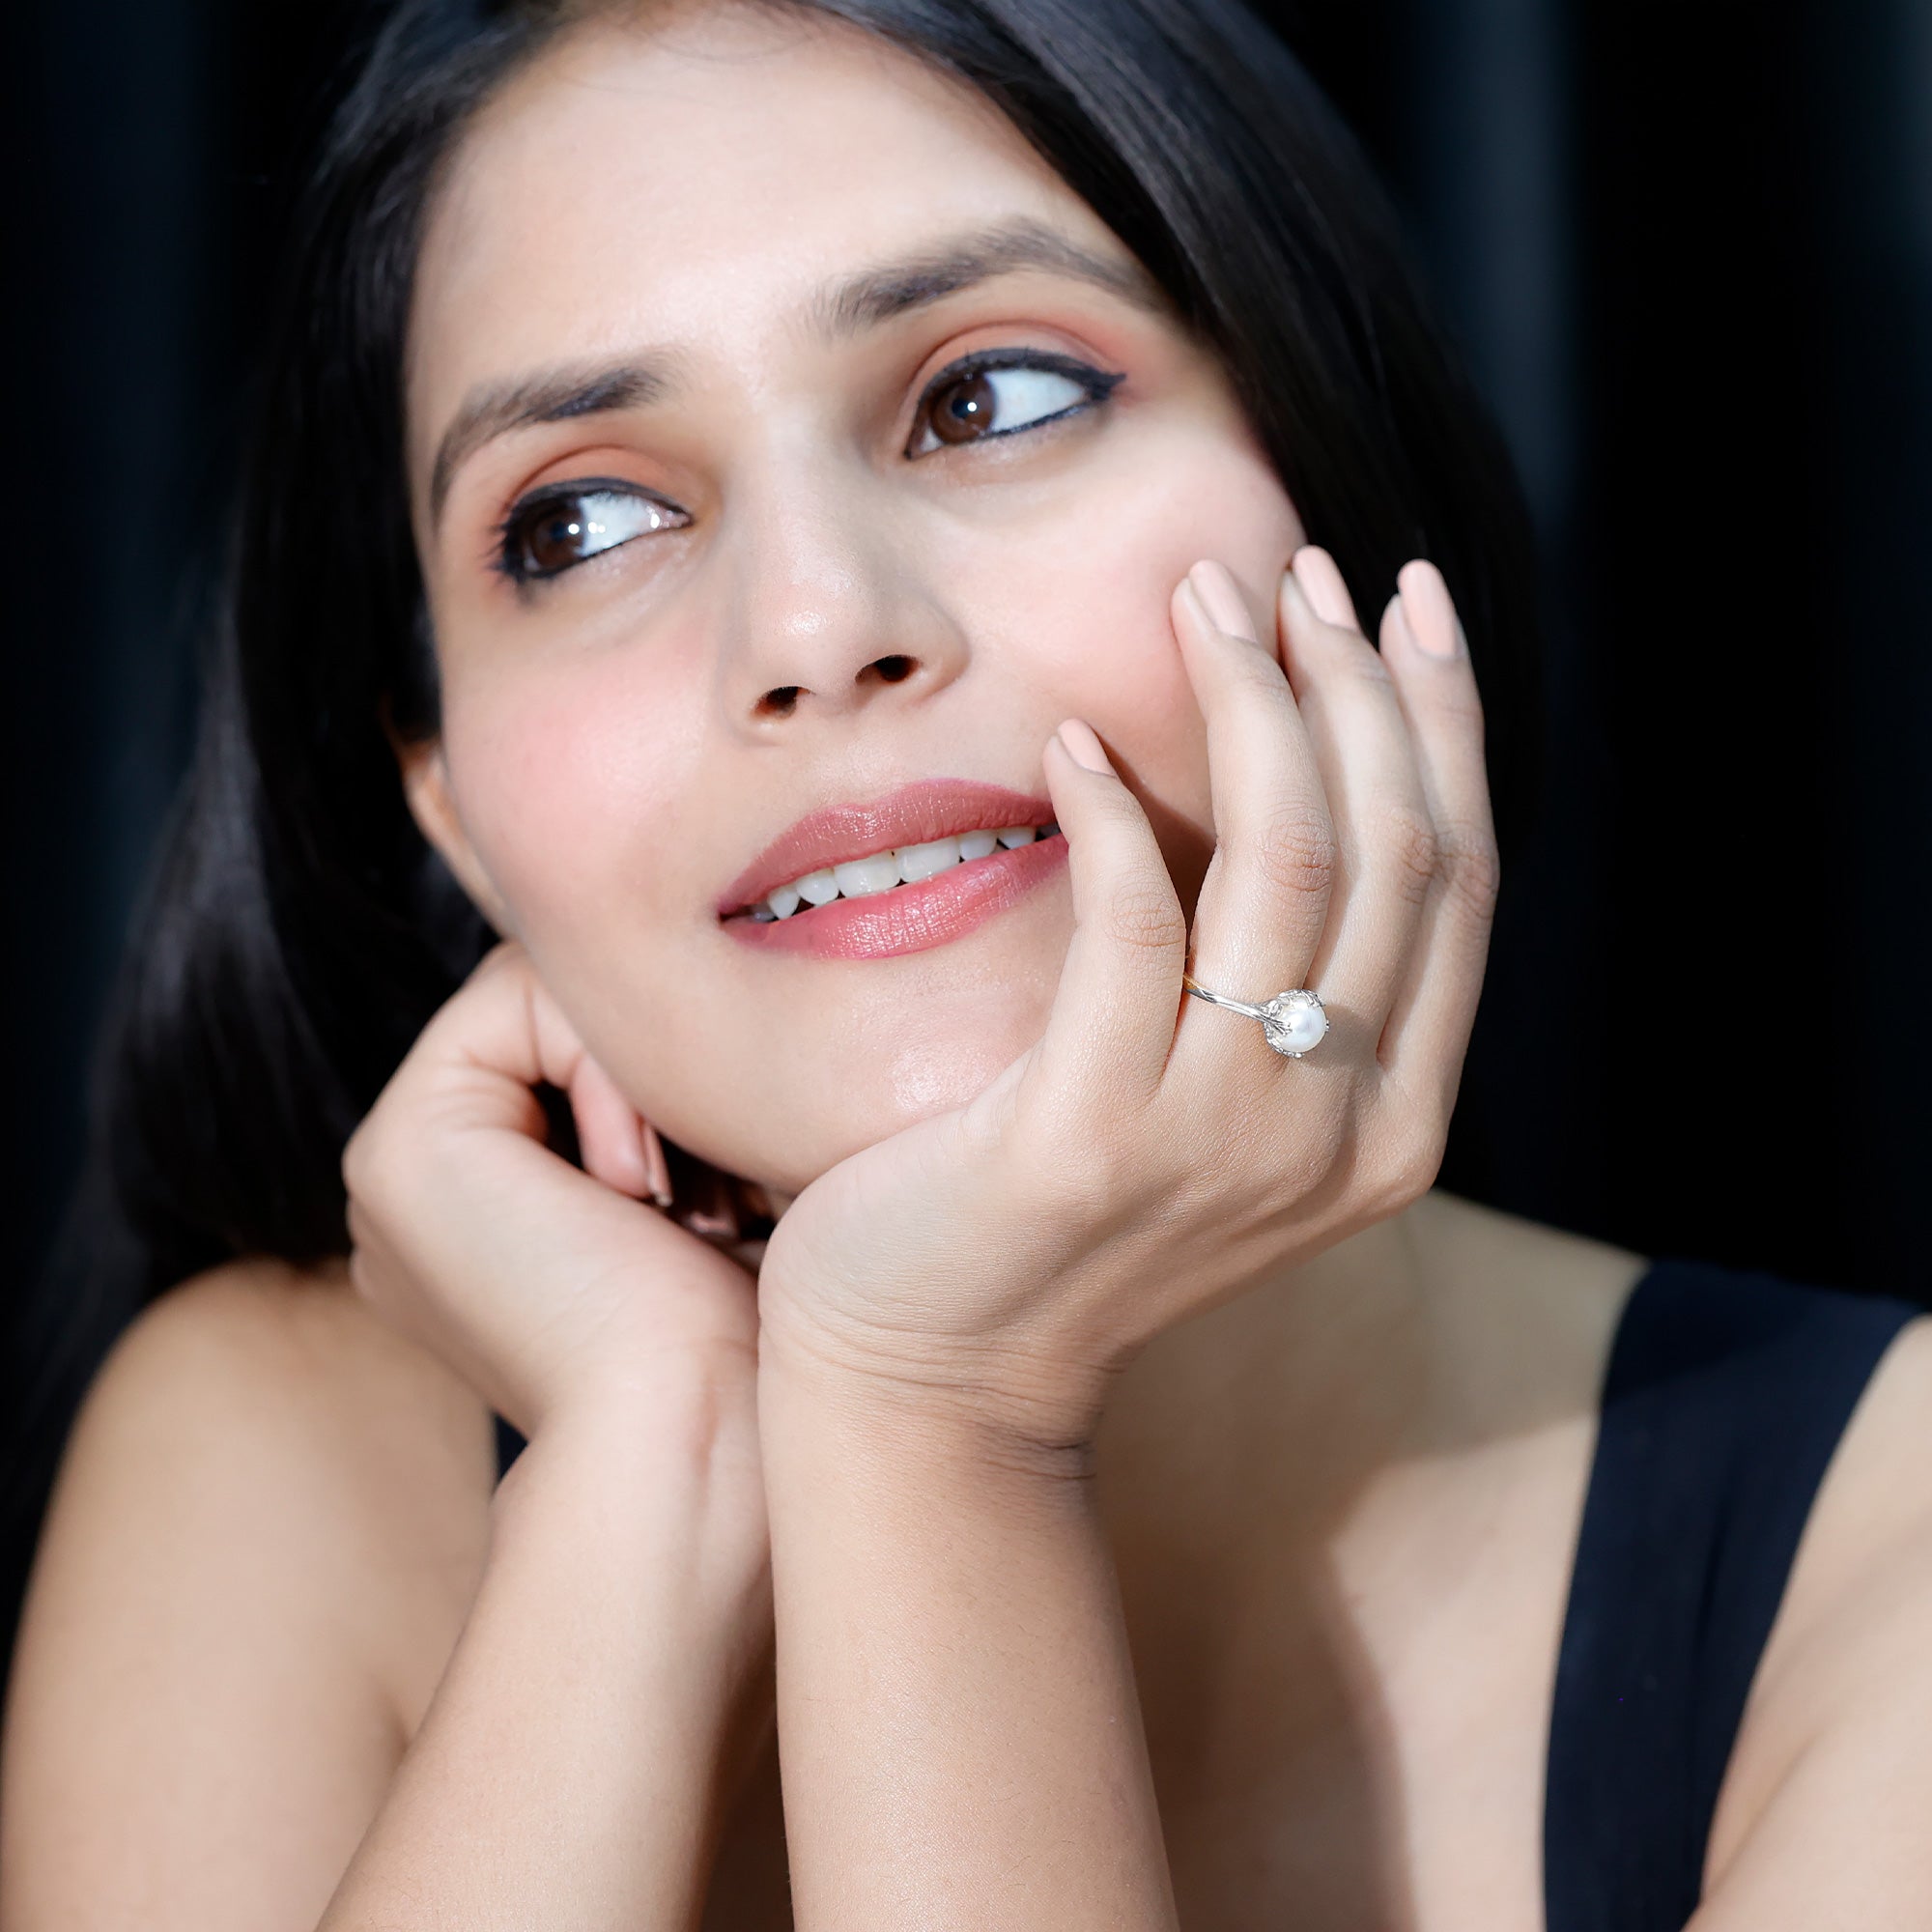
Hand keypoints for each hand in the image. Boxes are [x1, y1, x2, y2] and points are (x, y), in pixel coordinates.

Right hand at [341, 940, 764, 1449]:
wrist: (699, 1445)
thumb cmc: (745, 1345)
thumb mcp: (719, 1198)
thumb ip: (676, 1111)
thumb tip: (714, 1013)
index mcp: (488, 1206)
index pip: (581, 1036)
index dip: (673, 1067)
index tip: (725, 1191)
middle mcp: (431, 1183)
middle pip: (562, 1009)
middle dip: (655, 1065)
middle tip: (705, 1195)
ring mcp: (400, 1163)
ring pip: (549, 993)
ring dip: (641, 1071)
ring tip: (674, 1199)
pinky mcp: (404, 1146)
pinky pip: (521, 998)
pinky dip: (609, 1066)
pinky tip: (636, 1187)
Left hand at [756, 548, 1498, 1444]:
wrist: (937, 1375)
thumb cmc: (1062, 1219)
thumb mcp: (1217, 1110)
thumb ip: (1283, 993)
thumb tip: (1293, 788)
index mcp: (1394, 1122)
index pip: (1457, 876)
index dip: (1440, 721)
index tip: (1401, 601)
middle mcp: (1340, 1131)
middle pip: (1395, 847)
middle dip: (1356, 681)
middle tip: (1295, 570)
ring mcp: (1229, 1139)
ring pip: (1289, 861)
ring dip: (1252, 703)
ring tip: (1201, 603)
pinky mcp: (1093, 1135)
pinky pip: (1132, 921)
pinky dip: (1112, 809)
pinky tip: (1073, 739)